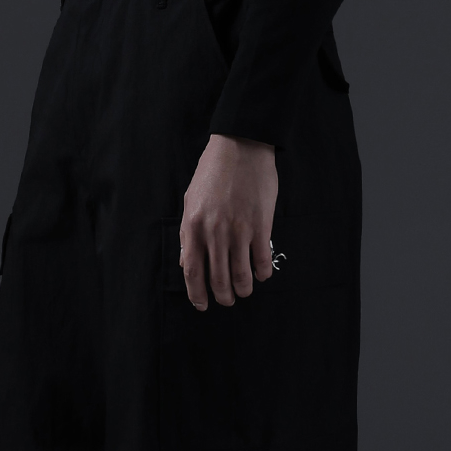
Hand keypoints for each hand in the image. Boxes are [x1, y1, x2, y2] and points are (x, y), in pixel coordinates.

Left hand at [179, 134, 277, 309]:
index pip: (192, 272)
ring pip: (241, 275)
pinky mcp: (261, 225)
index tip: (202, 305)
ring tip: (244, 291)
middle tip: (228, 299)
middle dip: (223, 296)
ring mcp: (238, 230)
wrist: (240, 145)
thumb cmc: (213, 172)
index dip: (197, 294)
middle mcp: (214, 232)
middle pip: (217, 279)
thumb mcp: (191, 201)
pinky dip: (262, 273)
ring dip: (243, 289)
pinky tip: (261, 274)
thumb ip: (189, 235)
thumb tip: (188, 263)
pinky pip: (262, 260)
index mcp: (193, 227)